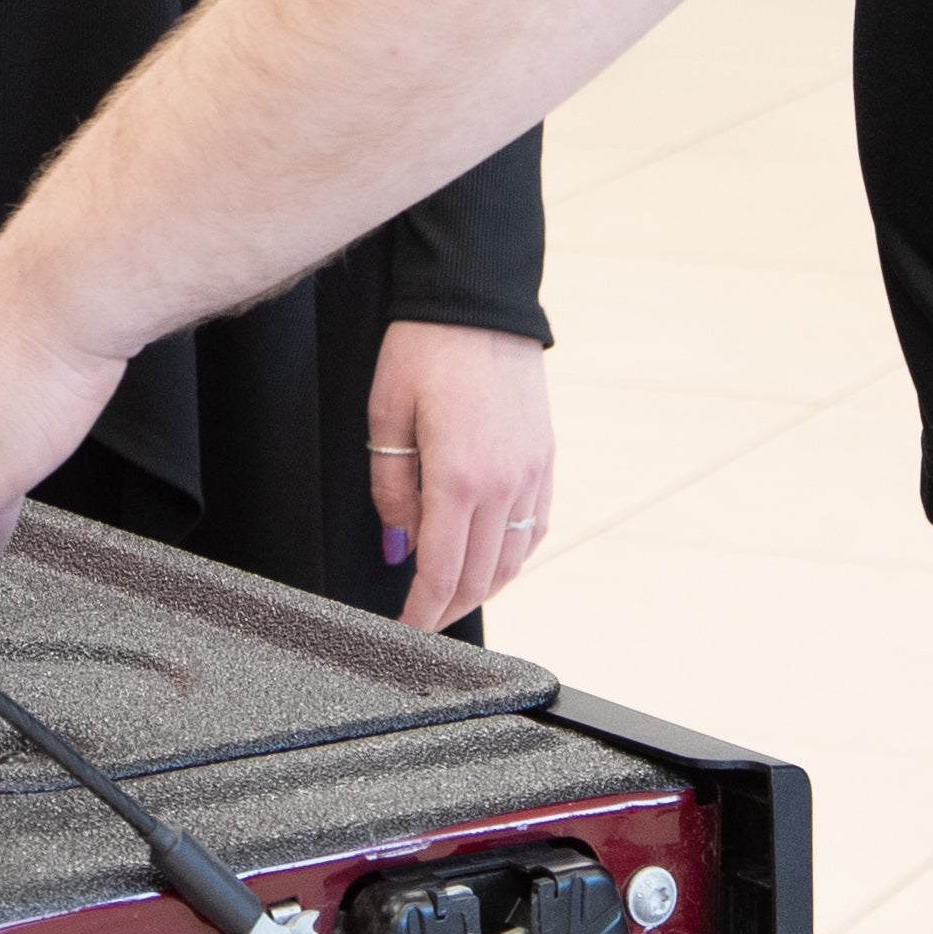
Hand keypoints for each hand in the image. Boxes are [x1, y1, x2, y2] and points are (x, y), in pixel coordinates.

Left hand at [367, 320, 554, 630]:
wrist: (479, 301)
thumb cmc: (424, 349)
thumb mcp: (386, 415)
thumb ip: (391, 488)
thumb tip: (399, 545)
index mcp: (458, 477)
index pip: (441, 573)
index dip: (420, 614)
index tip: (404, 631)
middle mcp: (504, 483)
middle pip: (480, 579)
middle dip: (447, 609)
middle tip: (420, 620)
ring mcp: (532, 472)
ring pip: (514, 561)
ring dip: (482, 588)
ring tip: (451, 594)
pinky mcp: (546, 457)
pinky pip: (535, 527)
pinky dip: (513, 555)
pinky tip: (491, 556)